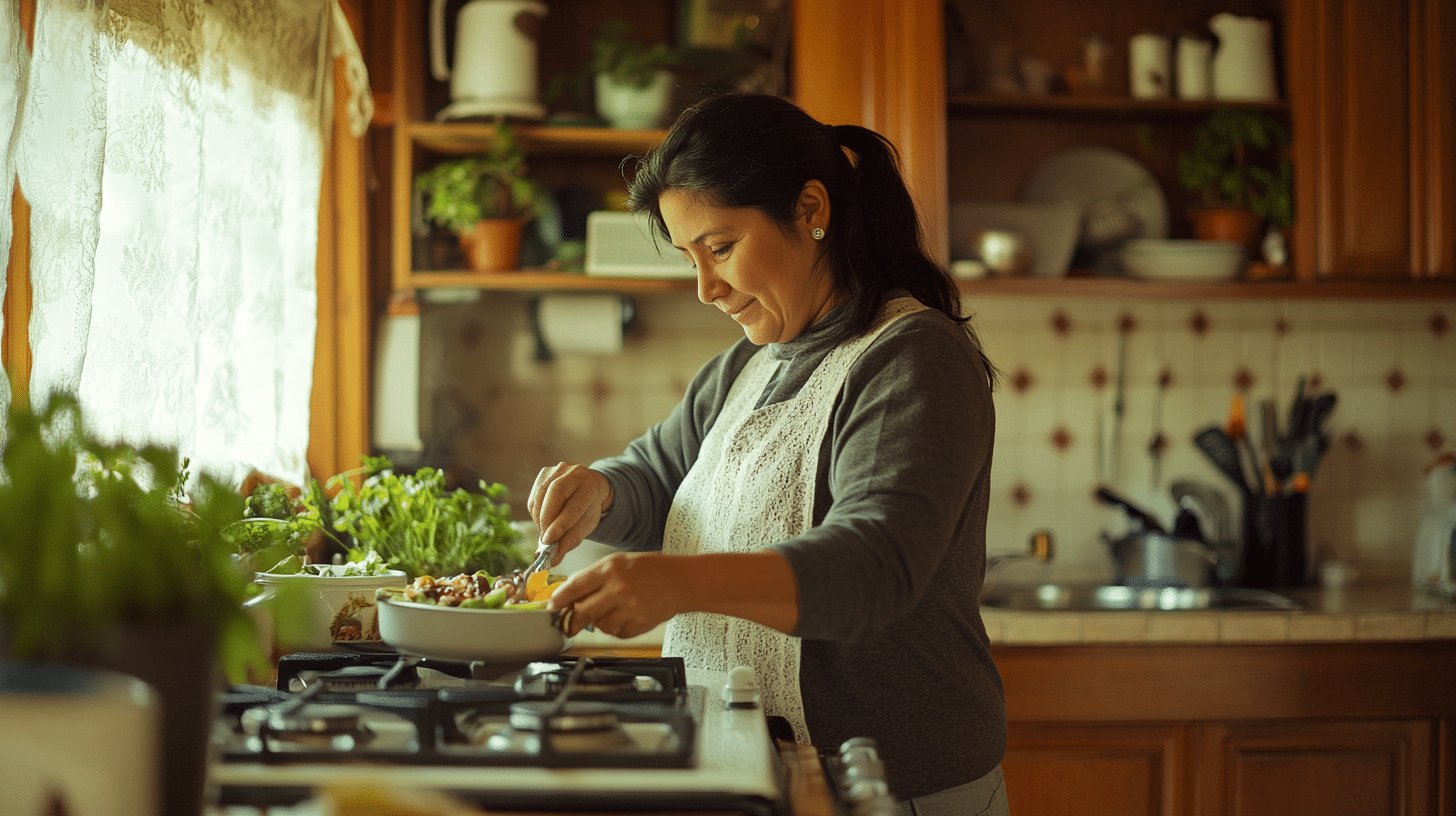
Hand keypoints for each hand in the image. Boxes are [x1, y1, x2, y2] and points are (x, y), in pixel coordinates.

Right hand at [528, 462, 612, 563]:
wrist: (588, 489)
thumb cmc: (588, 508)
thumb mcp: (586, 525)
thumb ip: (571, 540)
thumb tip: (553, 559)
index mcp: (590, 484)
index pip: (574, 506)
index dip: (560, 524)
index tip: (550, 541)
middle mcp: (574, 472)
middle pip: (555, 494)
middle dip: (546, 520)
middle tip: (545, 539)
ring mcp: (558, 469)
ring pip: (541, 495)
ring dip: (539, 518)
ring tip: (545, 532)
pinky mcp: (544, 473)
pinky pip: (534, 496)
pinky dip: (535, 513)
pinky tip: (542, 521)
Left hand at [547, 551, 681, 637]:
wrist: (683, 581)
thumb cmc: (651, 569)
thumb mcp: (620, 562)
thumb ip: (594, 577)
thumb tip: (569, 594)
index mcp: (611, 568)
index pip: (575, 586)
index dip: (559, 599)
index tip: (552, 607)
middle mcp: (618, 588)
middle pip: (582, 611)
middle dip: (573, 620)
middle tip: (570, 624)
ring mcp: (630, 608)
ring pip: (600, 626)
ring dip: (600, 623)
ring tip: (615, 611)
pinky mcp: (639, 624)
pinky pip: (618, 634)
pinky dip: (619, 629)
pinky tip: (629, 616)